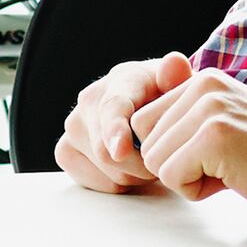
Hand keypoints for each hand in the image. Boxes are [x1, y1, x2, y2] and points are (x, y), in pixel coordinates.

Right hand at [56, 51, 193, 194]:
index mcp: (120, 80)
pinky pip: (88, 178)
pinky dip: (112, 183)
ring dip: (132, 175)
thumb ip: (178, 77)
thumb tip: (174, 63)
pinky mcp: (65, 149)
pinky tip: (127, 170)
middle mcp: (89, 100)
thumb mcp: (180, 85)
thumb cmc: (165, 100)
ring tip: (147, 162)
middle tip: (163, 163)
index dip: (115, 130)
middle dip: (142, 167)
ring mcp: (73, 126)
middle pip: (108, 150)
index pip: (112, 107)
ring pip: (103, 168)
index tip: (121, 151)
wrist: (147, 107)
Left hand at [135, 66, 246, 221]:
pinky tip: (235, 179)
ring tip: (233, 169)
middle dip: (177, 165)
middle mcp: (203, 85)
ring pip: (153, 160)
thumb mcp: (227, 124)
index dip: (175, 151)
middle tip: (227, 164)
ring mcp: (209, 109)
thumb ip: (186, 120)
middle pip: (144, 141)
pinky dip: (198, 190)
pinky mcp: (215, 137)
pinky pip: (171, 176)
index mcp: (203, 80)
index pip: (145, 122)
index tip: (218, 154)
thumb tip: (131, 131)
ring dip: (188, 178)